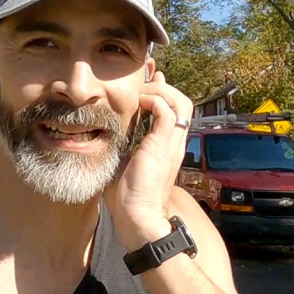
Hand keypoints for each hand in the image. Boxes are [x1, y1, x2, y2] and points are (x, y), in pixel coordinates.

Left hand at [104, 70, 193, 250]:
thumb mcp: (125, 164)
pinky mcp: (164, 145)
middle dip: (165, 85)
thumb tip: (110, 138)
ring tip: (143, 91)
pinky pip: (167, 111)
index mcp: (166, 147)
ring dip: (162, 91)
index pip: (173, 112)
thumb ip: (124, 149)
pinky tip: (140, 102)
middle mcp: (174, 143)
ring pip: (181, 102)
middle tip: (147, 77)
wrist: (137, 216)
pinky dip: (155, 100)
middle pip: (183, 102)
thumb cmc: (127, 199)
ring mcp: (171, 144)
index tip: (149, 81)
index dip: (162, 93)